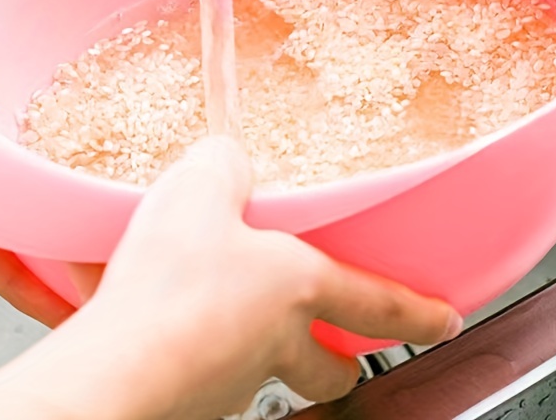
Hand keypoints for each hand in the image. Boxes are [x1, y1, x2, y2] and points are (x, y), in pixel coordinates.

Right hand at [0, 136, 460, 419]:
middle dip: (338, 362)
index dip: (418, 314)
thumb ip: (224, 164)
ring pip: (264, 373)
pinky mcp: (187, 398)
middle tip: (335, 350)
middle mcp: (272, 344)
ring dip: (257, 348)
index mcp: (295, 289)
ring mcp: (230, 381)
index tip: (446, 322)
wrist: (109, 373)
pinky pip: (202, 372)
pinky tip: (152, 318)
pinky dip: (191, 348)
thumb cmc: (170, 288)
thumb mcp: (200, 190)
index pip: (378, 306)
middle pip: (328, 370)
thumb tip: (226, 159)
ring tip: (220, 312)